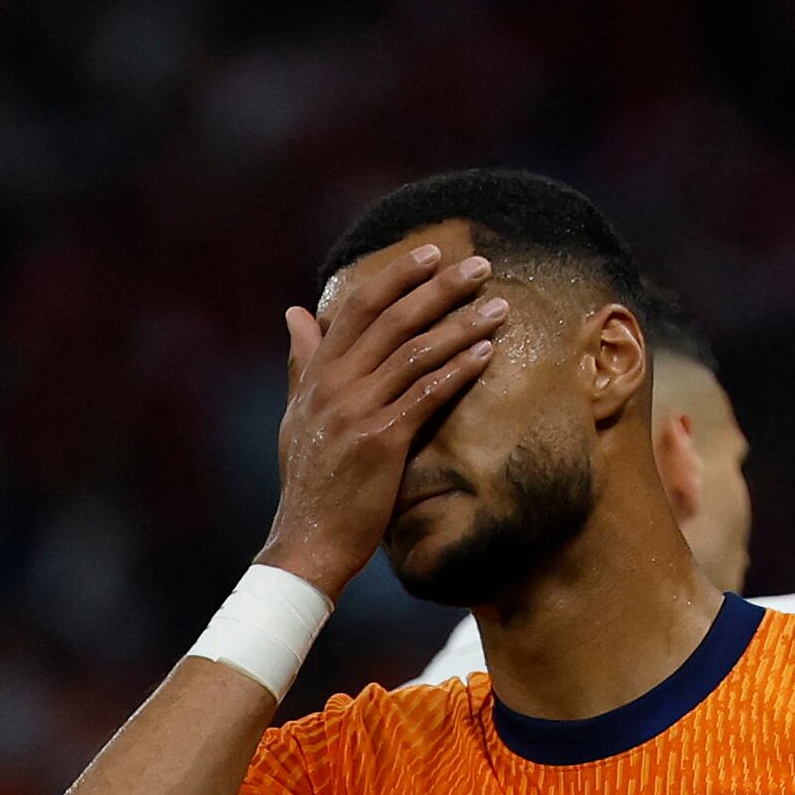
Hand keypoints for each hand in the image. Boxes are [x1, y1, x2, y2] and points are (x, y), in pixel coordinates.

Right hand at [256, 244, 507, 596]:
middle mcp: (334, 385)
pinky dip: (458, 370)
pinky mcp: (380, 441)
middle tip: (480, 265)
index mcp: (317, 375)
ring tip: (499, 306)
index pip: (358, 307)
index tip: (432, 254)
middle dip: (439, 288)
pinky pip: (426, 395)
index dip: (397, 276)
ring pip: (414, 353)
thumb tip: (295, 313)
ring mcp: (356, 411)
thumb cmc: (310, 481)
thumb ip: (303, 362)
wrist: (308, 540)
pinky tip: (486, 353)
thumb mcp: (297, 414)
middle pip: (392, 319)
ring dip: (461, 325)